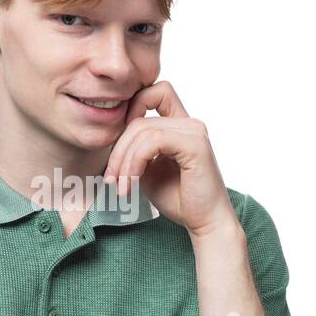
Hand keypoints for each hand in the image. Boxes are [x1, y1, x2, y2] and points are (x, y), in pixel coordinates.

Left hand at [103, 80, 238, 238]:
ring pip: (143, 128)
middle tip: (111, 178)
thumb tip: (112, 136)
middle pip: (139, 117)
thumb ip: (134, 149)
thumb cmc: (178, 199)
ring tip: (121, 186)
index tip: (118, 146)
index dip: (131, 108)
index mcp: (180, 125)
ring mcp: (194, 132)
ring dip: (124, 160)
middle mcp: (190, 124)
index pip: (154, 92)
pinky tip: (132, 183)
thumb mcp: (146, 169)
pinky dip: (135, 162)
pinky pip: (154, 141)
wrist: (204, 222)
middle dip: (118, 148)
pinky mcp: (195, 145)